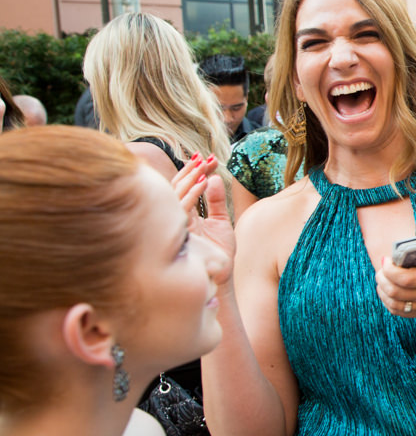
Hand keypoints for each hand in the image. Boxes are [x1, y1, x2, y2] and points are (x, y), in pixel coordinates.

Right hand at [172, 154, 234, 284]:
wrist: (221, 278)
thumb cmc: (220, 255)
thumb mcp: (221, 223)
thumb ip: (216, 202)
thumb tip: (214, 178)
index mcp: (183, 216)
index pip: (185, 188)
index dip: (195, 172)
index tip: (208, 158)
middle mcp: (175, 219)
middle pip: (177, 187)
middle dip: (191, 170)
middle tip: (204, 156)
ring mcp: (175, 226)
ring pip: (176, 195)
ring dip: (191, 177)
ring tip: (204, 164)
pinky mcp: (179, 233)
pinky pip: (183, 209)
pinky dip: (194, 193)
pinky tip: (205, 181)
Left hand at [375, 244, 415, 326]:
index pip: (405, 277)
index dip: (389, 269)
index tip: (386, 259)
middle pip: (395, 291)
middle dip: (382, 278)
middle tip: (381, 268)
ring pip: (394, 303)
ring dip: (382, 290)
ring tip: (381, 279)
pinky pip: (399, 311)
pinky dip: (388, 302)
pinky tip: (387, 292)